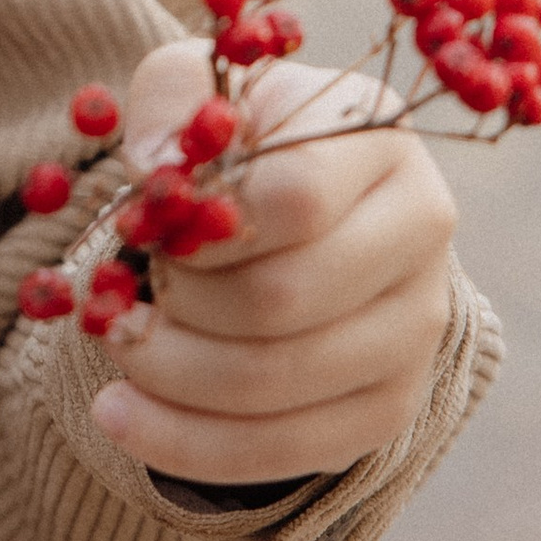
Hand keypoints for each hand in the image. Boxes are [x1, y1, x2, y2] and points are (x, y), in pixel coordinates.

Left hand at [88, 38, 456, 486]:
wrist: (298, 214)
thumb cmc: (241, 142)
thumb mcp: (199, 90)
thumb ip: (171, 103)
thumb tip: (155, 167)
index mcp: (378, 139)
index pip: (293, 198)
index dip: (202, 225)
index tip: (147, 226)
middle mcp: (421, 232)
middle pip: (282, 299)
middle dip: (177, 304)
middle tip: (121, 295)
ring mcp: (416, 328)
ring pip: (276, 380)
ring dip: (169, 372)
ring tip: (118, 342)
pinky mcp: (388, 406)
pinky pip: (282, 450)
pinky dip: (184, 441)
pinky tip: (118, 414)